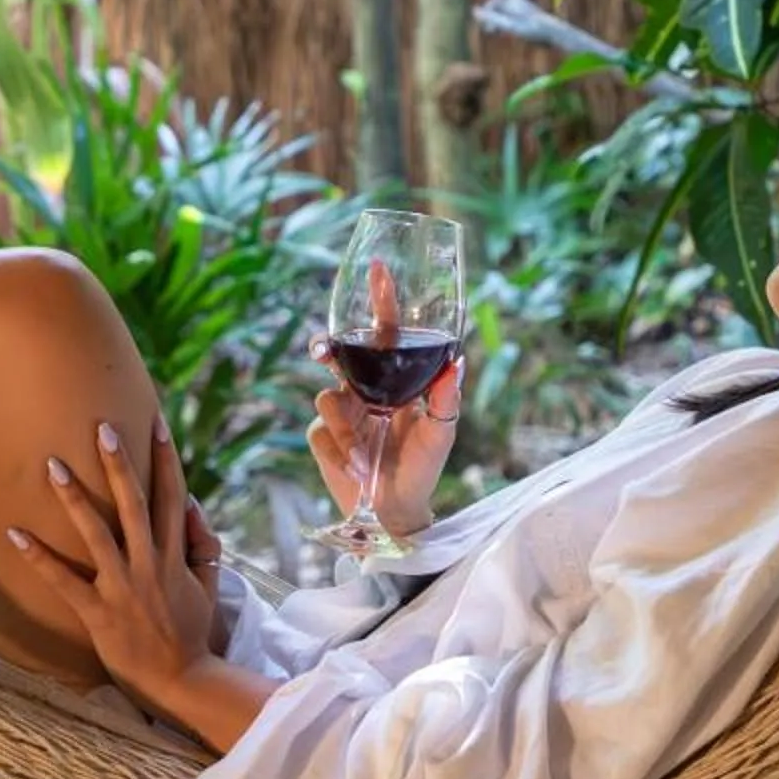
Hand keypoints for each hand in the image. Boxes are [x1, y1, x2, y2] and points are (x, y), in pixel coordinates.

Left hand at [6, 415, 218, 696]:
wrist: (183, 682)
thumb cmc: (193, 633)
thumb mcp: (208, 585)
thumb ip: (201, 545)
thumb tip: (192, 506)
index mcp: (176, 556)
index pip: (173, 497)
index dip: (165, 460)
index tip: (156, 424)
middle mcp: (150, 566)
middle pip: (136, 506)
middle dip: (119, 465)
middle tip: (102, 428)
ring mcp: (124, 589)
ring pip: (98, 535)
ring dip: (74, 498)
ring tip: (52, 465)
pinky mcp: (100, 613)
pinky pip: (64, 582)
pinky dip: (38, 557)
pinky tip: (14, 532)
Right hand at [310, 261, 462, 537]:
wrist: (395, 511)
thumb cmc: (423, 468)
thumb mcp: (442, 432)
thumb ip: (447, 398)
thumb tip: (458, 361)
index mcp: (392, 379)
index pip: (384, 332)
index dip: (380, 300)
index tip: (378, 268)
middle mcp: (363, 388)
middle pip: (338, 352)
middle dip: (326, 347)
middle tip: (325, 350)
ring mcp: (341, 411)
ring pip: (327, 396)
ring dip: (345, 427)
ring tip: (365, 455)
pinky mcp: (322, 436)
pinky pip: (320, 430)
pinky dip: (339, 449)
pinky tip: (356, 466)